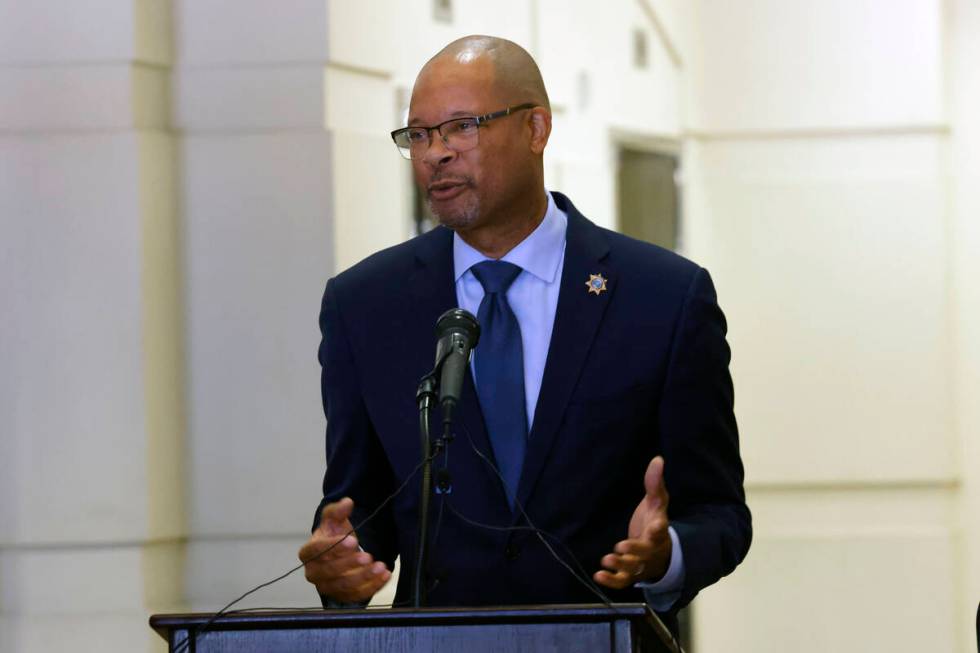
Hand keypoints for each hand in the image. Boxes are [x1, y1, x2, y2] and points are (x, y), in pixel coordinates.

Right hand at [298, 497, 391, 602]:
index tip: (352, 540)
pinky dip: (372, 587)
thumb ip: (338, 510)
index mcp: (308, 552)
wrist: (339, 551)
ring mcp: (327, 587)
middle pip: (329, 572)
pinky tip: (384, 575)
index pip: (317, 551)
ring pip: (343, 587)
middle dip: (349, 564)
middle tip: (368, 556)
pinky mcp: (341, 596)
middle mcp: (313, 572)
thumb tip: (347, 502)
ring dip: (363, 578)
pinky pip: (356, 595)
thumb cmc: (333, 534)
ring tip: (380, 566)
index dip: (334, 547)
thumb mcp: (334, 519)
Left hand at [594, 456, 671, 588]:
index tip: (657, 525)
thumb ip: (655, 483)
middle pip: (645, 553)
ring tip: (606, 559)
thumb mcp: (657, 502)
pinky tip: (598, 575)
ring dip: (620, 565)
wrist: (659, 551)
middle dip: (635, 551)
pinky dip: (611, 581)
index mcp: (658, 531)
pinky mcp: (630, 574)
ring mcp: (640, 564)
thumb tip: (658, 459)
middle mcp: (650, 549)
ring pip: (633, 569)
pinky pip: (622, 581)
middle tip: (621, 546)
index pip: (661, 530)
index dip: (659, 529)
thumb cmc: (654, 522)